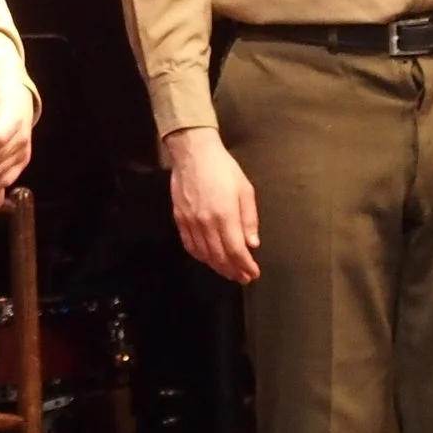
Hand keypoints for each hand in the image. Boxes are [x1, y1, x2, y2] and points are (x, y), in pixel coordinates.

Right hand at [166, 126, 260, 283]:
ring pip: (204, 254)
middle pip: (220, 256)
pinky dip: (200, 256)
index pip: (236, 250)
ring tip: (228, 272)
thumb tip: (252, 244)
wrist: (193, 154)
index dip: (246, 266)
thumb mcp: (245, 190)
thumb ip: (249, 218)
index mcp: (225, 215)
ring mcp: (190, 222)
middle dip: (233, 270)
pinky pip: (189, 245)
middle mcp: (206, 222)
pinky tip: (208, 259)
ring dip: (217, 266)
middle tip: (243, 278)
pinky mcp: (179, 218)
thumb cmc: (223, 169)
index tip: (254, 274)